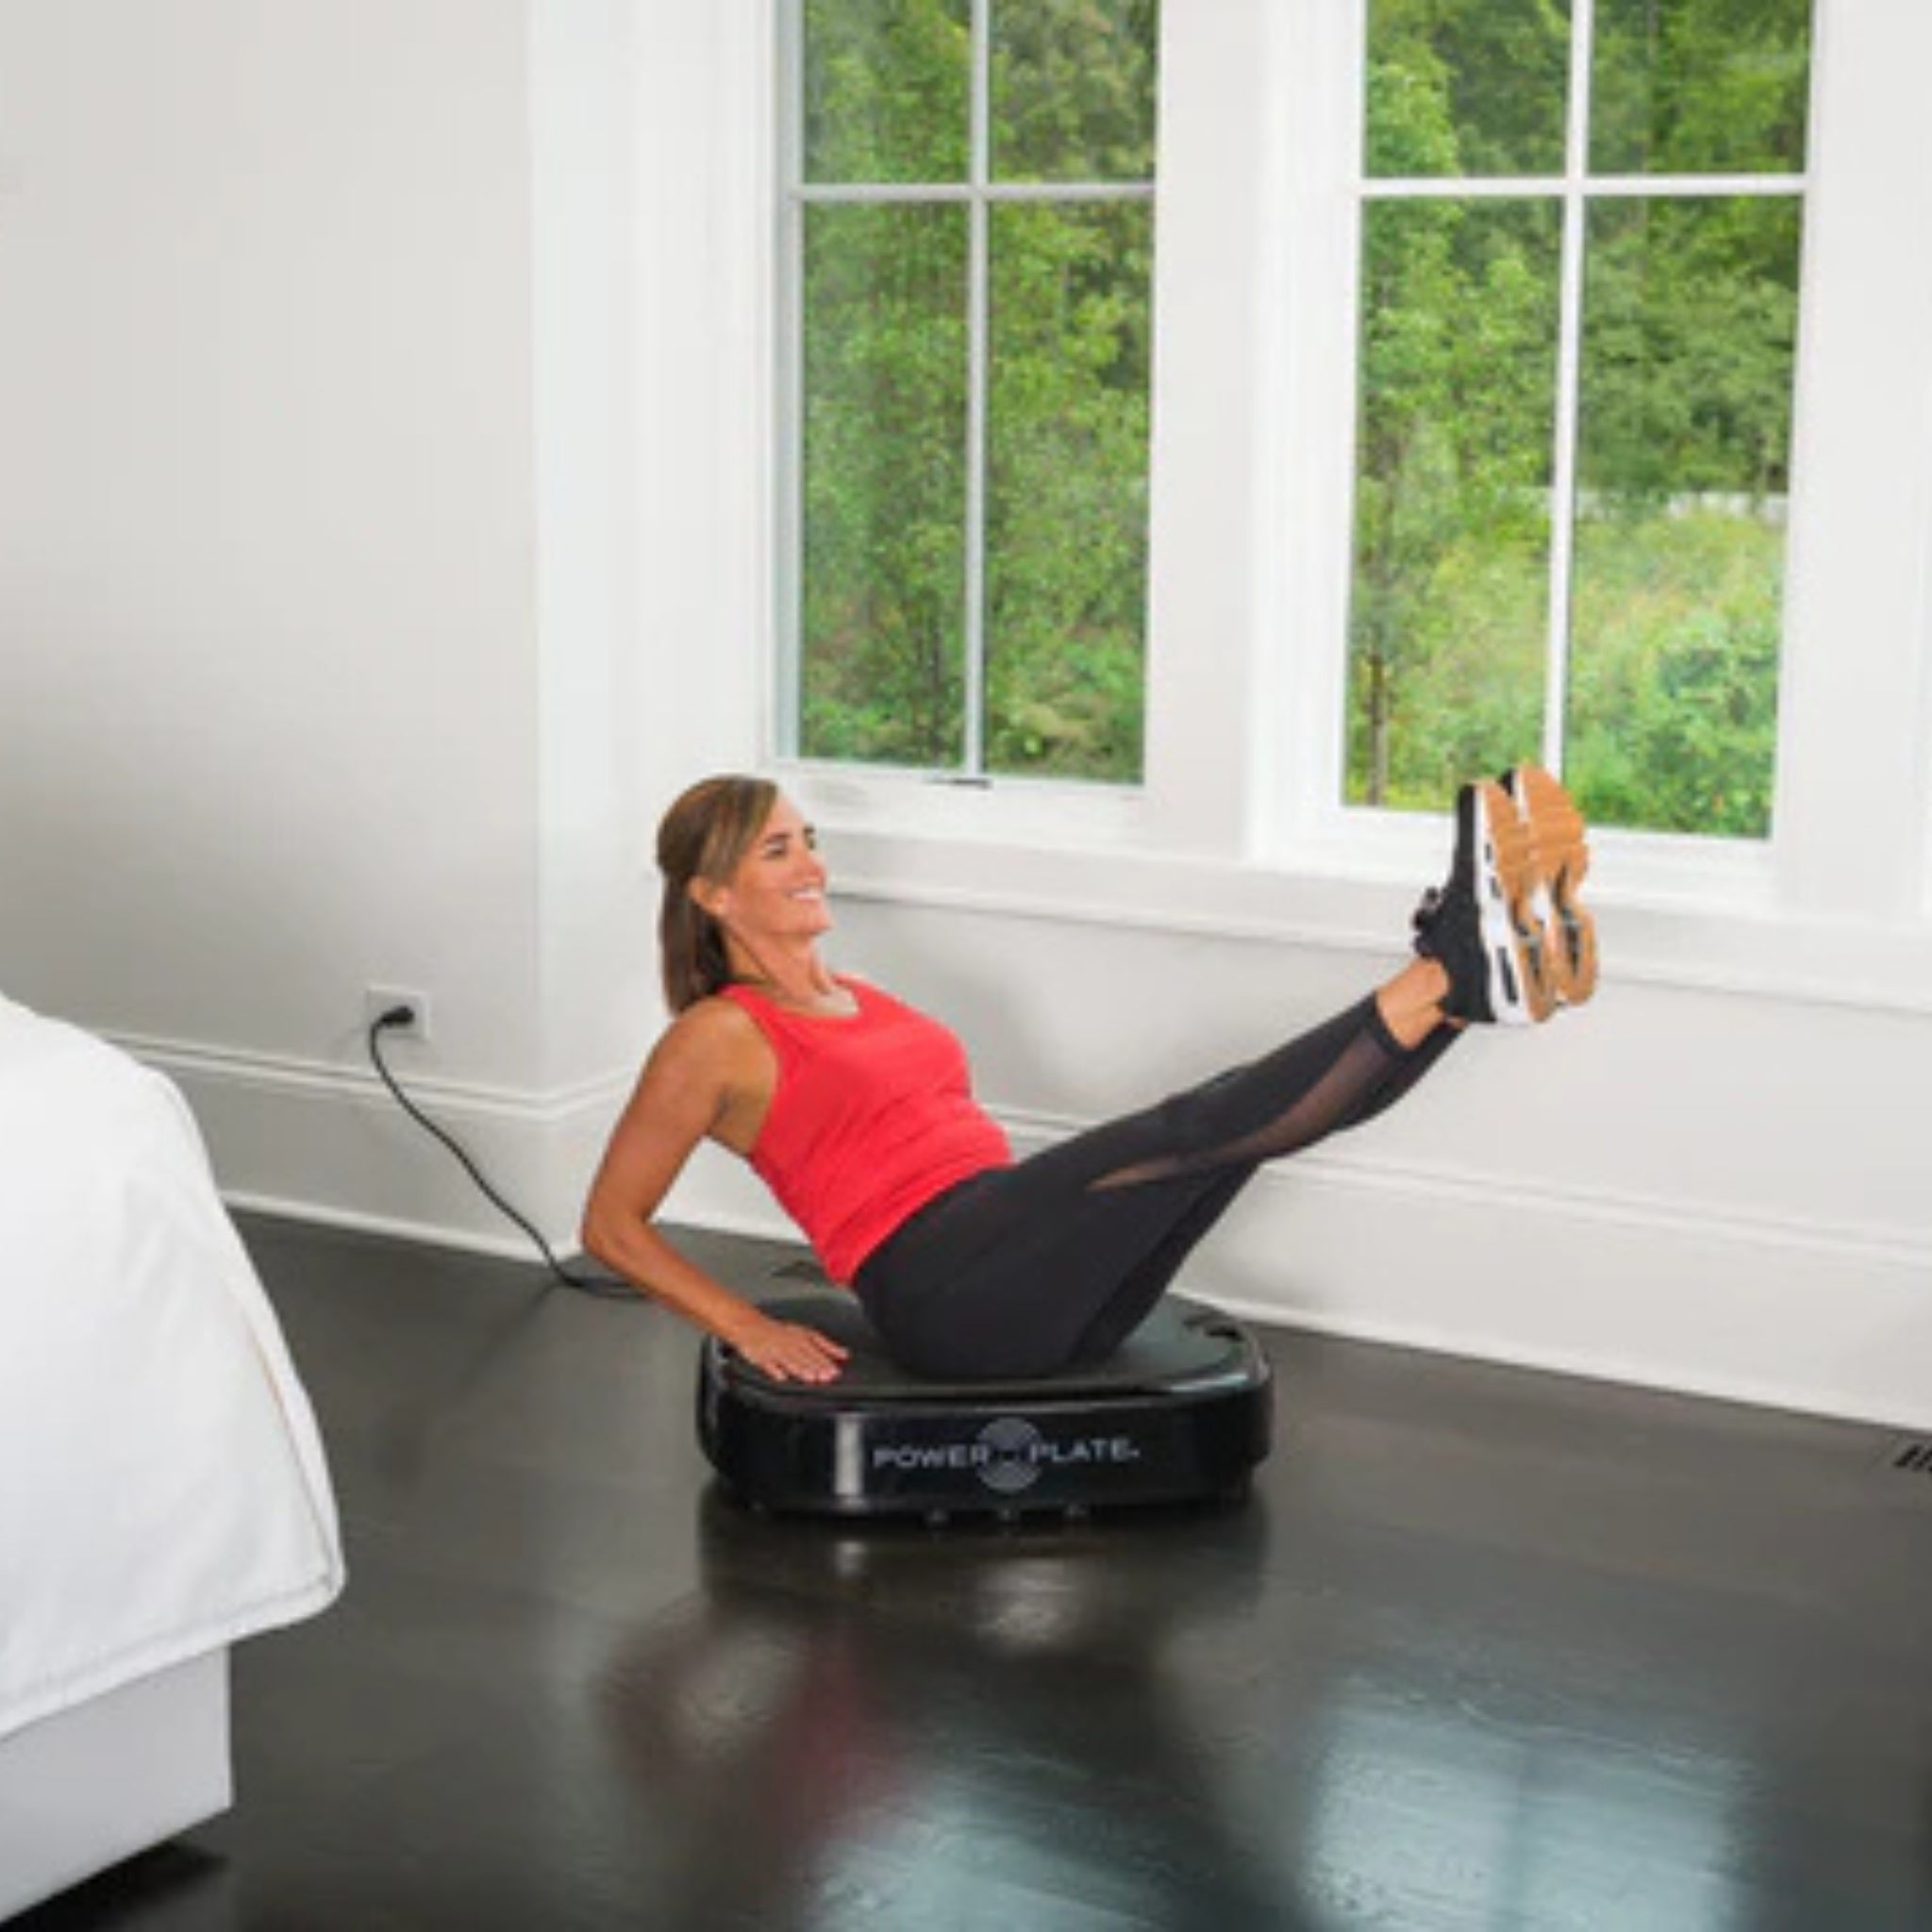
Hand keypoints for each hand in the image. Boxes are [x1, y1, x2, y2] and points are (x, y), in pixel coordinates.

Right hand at [729, 1312, 849, 1384]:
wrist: (752, 1326)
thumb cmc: (782, 1332)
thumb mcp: (806, 1334)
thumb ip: (826, 1345)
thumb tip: (845, 1354)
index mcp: (801, 1336)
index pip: (816, 1349)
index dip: (826, 1360)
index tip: (835, 1370)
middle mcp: (790, 1343)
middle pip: (805, 1356)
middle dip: (816, 1367)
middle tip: (826, 1377)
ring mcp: (775, 1350)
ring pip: (789, 1361)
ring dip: (800, 1369)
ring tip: (810, 1378)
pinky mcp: (761, 1357)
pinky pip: (769, 1365)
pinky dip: (775, 1370)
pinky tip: (782, 1377)